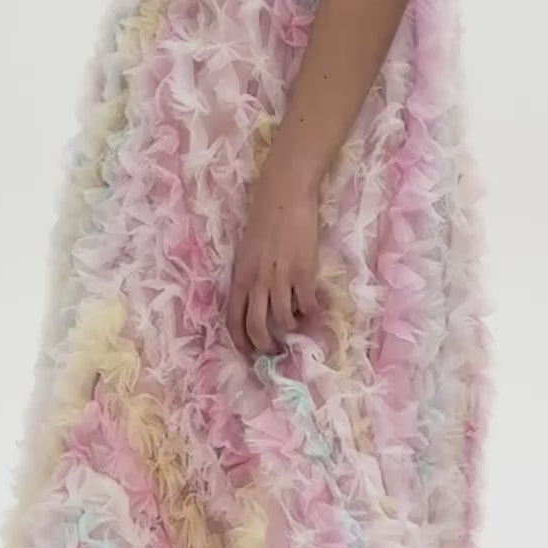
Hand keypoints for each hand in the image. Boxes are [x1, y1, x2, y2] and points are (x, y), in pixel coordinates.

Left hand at [226, 160, 319, 357]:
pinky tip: (314, 308)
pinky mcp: (303, 272)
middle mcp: (257, 282)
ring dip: (293, 328)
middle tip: (276, 350)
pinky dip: (312, 312)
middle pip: (257, 328)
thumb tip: (257, 300)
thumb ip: (249, 276)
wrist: (284, 194)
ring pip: (284, 321)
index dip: (240, 342)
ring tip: (298, 324)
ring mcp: (280, 278)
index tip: (249, 353)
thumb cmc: (264, 217)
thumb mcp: (246, 250)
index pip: (233, 320)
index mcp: (239, 276)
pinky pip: (307, 305)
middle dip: (266, 346)